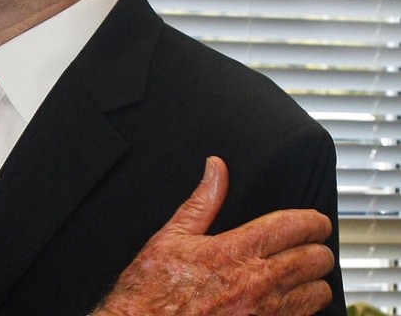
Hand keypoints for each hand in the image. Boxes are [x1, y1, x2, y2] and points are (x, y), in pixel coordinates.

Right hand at [94, 156, 333, 315]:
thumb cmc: (151, 290)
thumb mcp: (171, 237)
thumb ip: (202, 202)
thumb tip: (216, 169)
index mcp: (234, 251)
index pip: (293, 227)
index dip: (312, 220)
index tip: (314, 221)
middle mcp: (256, 283)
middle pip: (315, 259)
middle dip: (316, 247)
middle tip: (309, 245)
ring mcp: (265, 313)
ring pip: (318, 293)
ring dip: (314, 281)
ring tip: (302, 274)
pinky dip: (303, 308)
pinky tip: (289, 300)